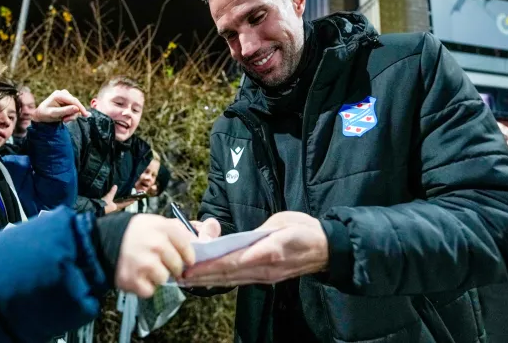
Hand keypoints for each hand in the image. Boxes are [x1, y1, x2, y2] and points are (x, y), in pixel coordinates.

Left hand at [32, 89, 89, 122]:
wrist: (40, 115)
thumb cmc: (44, 114)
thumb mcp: (53, 114)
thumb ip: (65, 111)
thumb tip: (77, 108)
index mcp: (58, 95)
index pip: (73, 100)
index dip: (80, 108)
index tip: (86, 115)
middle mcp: (63, 93)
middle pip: (75, 104)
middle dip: (73, 114)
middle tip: (65, 121)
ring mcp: (65, 96)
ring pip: (76, 106)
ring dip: (71, 115)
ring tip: (63, 119)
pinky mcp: (67, 100)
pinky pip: (74, 107)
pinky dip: (71, 113)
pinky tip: (64, 116)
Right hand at [102, 186, 133, 213]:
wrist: (96, 210)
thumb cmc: (104, 205)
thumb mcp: (108, 198)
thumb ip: (112, 192)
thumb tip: (115, 186)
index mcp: (117, 207)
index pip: (125, 204)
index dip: (130, 202)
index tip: (134, 200)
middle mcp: (115, 209)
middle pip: (122, 206)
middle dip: (125, 203)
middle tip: (129, 200)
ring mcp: (111, 210)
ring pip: (118, 206)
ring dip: (120, 204)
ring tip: (122, 200)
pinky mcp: (107, 209)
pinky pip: (113, 206)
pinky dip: (115, 204)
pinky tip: (114, 202)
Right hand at [115, 214, 195, 297]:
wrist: (104, 241)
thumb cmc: (135, 232)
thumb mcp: (156, 222)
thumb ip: (178, 229)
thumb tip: (199, 239)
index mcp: (163, 228)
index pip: (187, 246)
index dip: (189, 256)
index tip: (187, 260)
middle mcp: (156, 245)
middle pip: (177, 265)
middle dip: (172, 267)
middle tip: (161, 264)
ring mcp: (144, 263)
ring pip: (164, 279)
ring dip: (157, 277)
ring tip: (146, 268)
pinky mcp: (133, 279)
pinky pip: (150, 291)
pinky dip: (145, 287)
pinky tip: (138, 276)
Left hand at [180, 211, 328, 286]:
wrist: (327, 248)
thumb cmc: (305, 231)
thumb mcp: (284, 227)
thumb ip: (262, 238)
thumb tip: (243, 246)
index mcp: (266, 254)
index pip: (232, 261)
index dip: (211, 265)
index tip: (193, 266)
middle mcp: (263, 270)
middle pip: (227, 274)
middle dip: (202, 275)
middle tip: (180, 275)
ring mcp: (264, 276)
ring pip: (231, 279)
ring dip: (208, 280)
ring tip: (187, 280)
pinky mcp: (266, 276)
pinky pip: (239, 278)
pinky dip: (221, 279)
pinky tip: (208, 280)